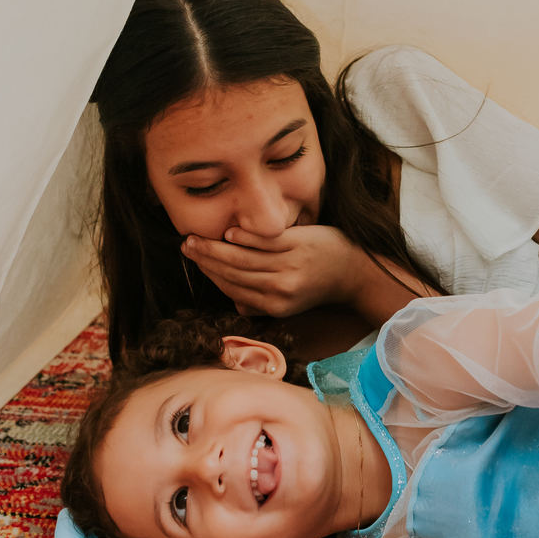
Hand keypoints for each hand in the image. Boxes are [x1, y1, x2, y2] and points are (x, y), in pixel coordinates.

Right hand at [181, 224, 361, 317]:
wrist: (352, 270)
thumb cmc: (316, 283)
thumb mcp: (288, 302)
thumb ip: (260, 303)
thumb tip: (234, 301)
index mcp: (275, 306)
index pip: (233, 289)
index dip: (210, 274)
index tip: (194, 260)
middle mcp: (280, 289)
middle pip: (233, 273)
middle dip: (206, 259)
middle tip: (186, 245)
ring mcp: (290, 266)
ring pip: (244, 258)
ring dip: (217, 247)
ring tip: (198, 237)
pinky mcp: (299, 245)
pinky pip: (265, 242)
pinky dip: (245, 237)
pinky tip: (230, 231)